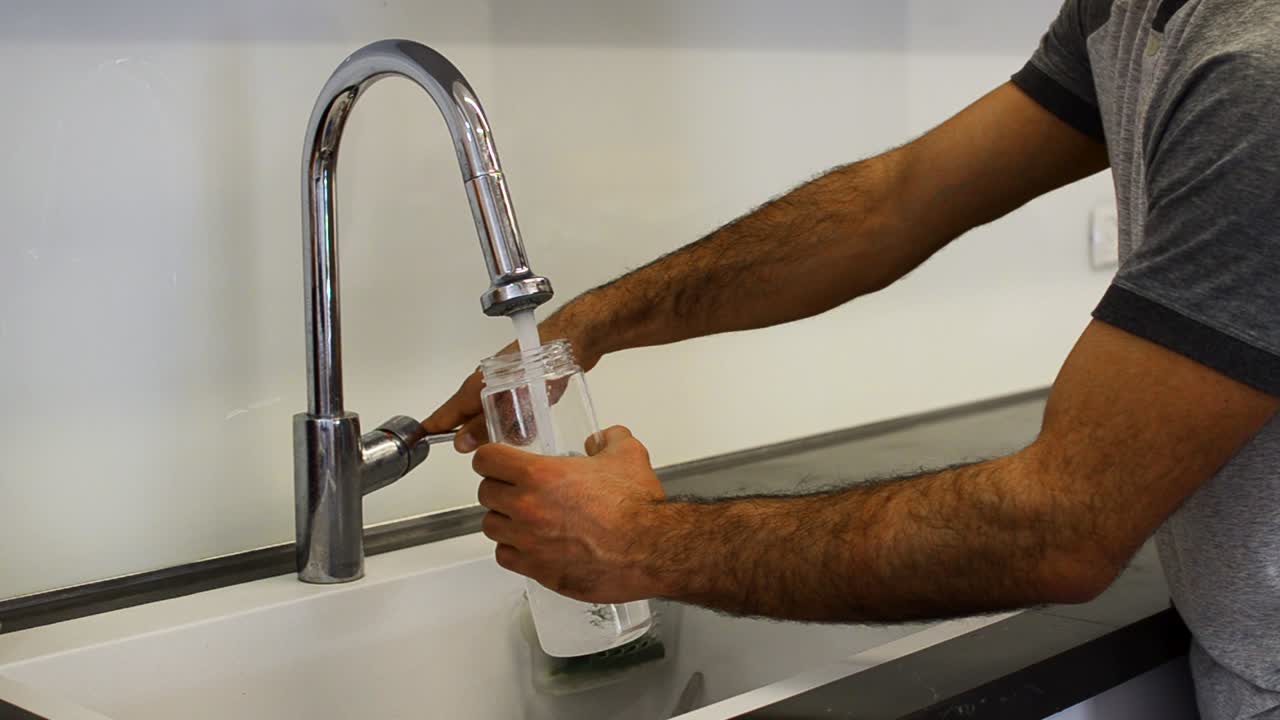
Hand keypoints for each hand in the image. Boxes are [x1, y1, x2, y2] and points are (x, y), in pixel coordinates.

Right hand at [423, 316, 600, 452]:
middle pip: (468, 415)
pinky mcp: (518, 382)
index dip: (434, 428)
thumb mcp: (510, 405)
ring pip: (490, 412)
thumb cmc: (542, 365)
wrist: (571, 340)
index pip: (446, 413)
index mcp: (475, 387)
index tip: (423, 439)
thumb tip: (462, 442)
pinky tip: (532, 424)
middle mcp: (484, 383)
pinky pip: (509, 406)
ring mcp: (501, 382)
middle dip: (474, 434)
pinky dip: (516, 418)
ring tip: (517, 435)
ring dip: (499, 427)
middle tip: (485, 449)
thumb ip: (485, 425)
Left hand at [473, 426, 668, 602]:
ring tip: (523, 517)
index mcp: (540, 475)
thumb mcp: (627, 454)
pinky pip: (505, 556)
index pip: (486, 459)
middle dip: (499, 488)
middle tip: (515, 489)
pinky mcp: (537, 569)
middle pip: (485, 493)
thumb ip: (609, 438)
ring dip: (504, 519)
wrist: (651, 550)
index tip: (495, 460)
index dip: (490, 457)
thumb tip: (601, 438)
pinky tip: (530, 543)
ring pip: (492, 526)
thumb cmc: (638, 508)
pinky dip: (513, 549)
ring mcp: (529, 541)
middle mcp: (527, 507)